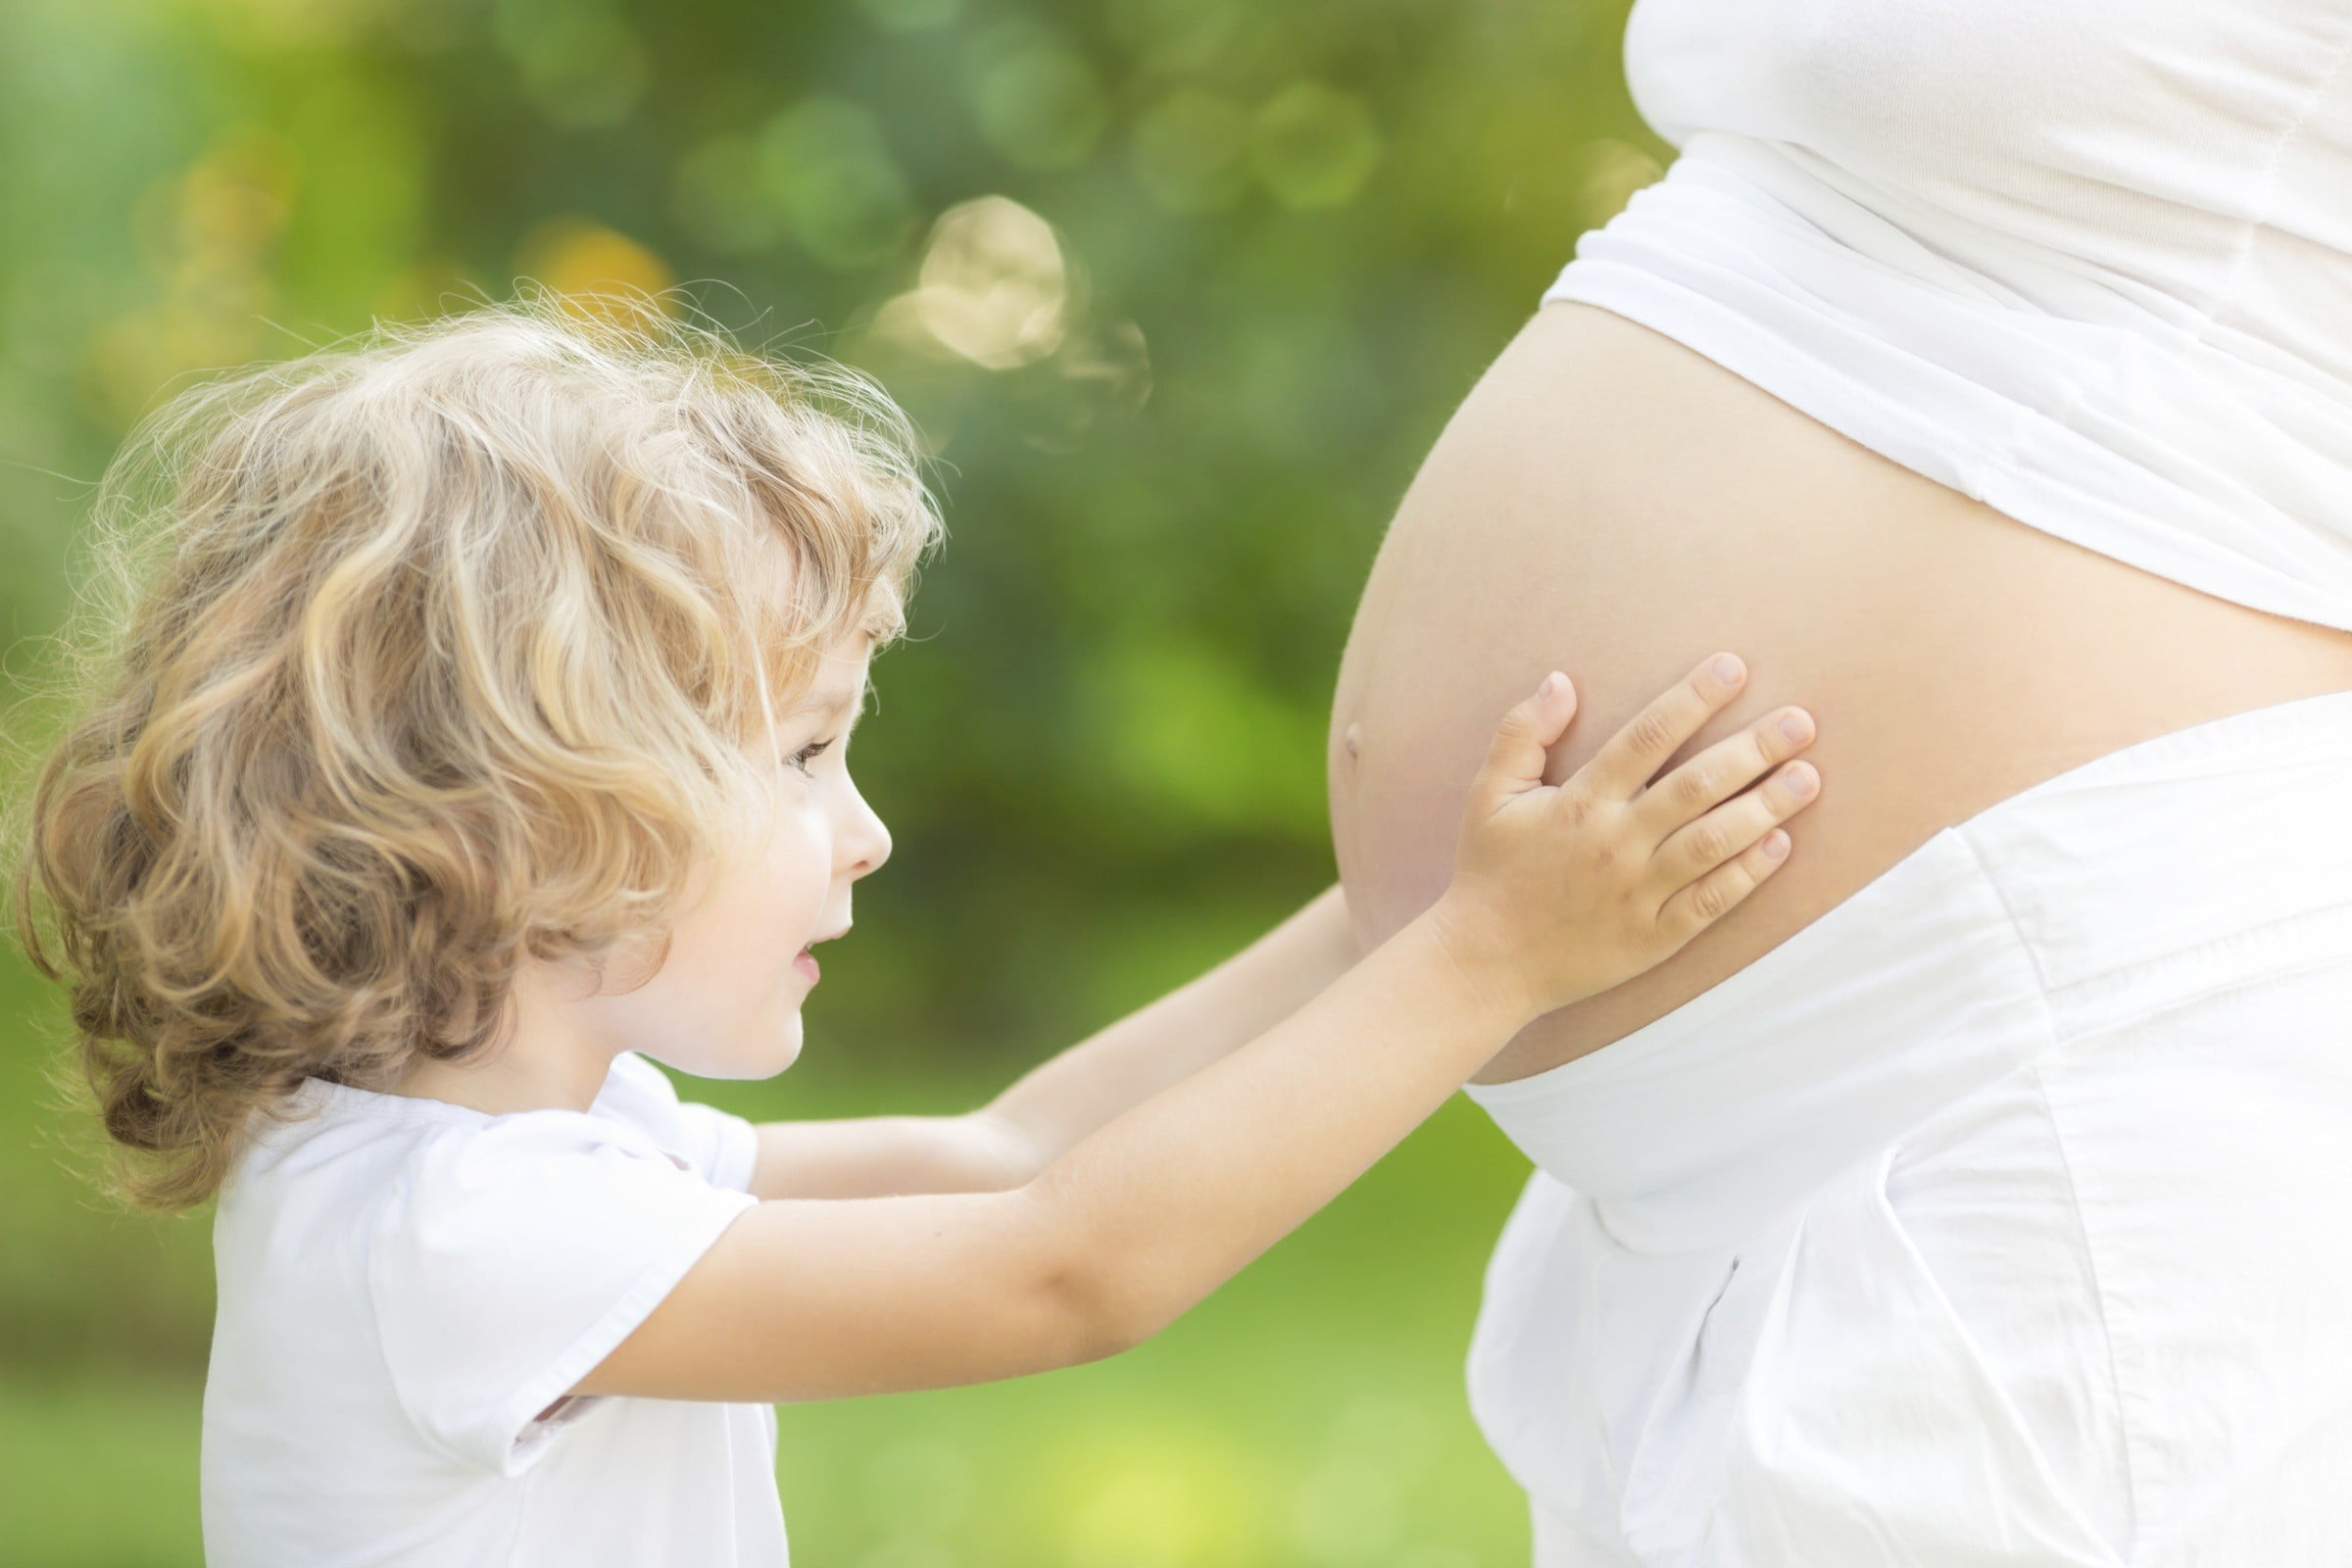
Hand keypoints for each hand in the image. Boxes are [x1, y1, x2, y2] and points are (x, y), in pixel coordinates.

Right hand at [1428, 653, 1818, 1020]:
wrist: (1486, 962)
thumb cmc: (1490, 872)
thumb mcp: (1488, 795)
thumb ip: (1522, 734)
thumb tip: (1561, 681)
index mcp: (1581, 803)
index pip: (1647, 738)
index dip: (1692, 699)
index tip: (1734, 667)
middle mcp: (1617, 843)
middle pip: (1697, 786)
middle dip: (1754, 749)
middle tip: (1801, 721)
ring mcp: (1640, 893)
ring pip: (1715, 842)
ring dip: (1767, 807)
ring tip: (1808, 777)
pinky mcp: (1655, 937)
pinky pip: (1712, 901)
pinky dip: (1750, 872)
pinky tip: (1782, 844)